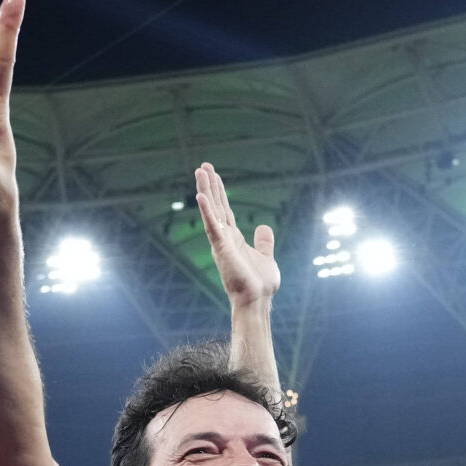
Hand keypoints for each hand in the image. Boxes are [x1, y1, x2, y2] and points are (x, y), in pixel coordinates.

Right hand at [195, 163, 277, 306]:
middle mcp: (224, 238)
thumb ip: (264, 241)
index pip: (224, 209)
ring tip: (200, 172)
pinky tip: (201, 197)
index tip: (214, 175)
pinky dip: (207, 212)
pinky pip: (212, 227)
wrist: (257, 300)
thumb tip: (264, 227)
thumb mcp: (266, 256)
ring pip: (211, 211)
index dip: (219, 192)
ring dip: (205, 191)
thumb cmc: (260, 283)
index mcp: (233, 238)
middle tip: (203, 166)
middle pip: (215, 205)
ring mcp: (221, 242)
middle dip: (209, 185)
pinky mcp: (221, 249)